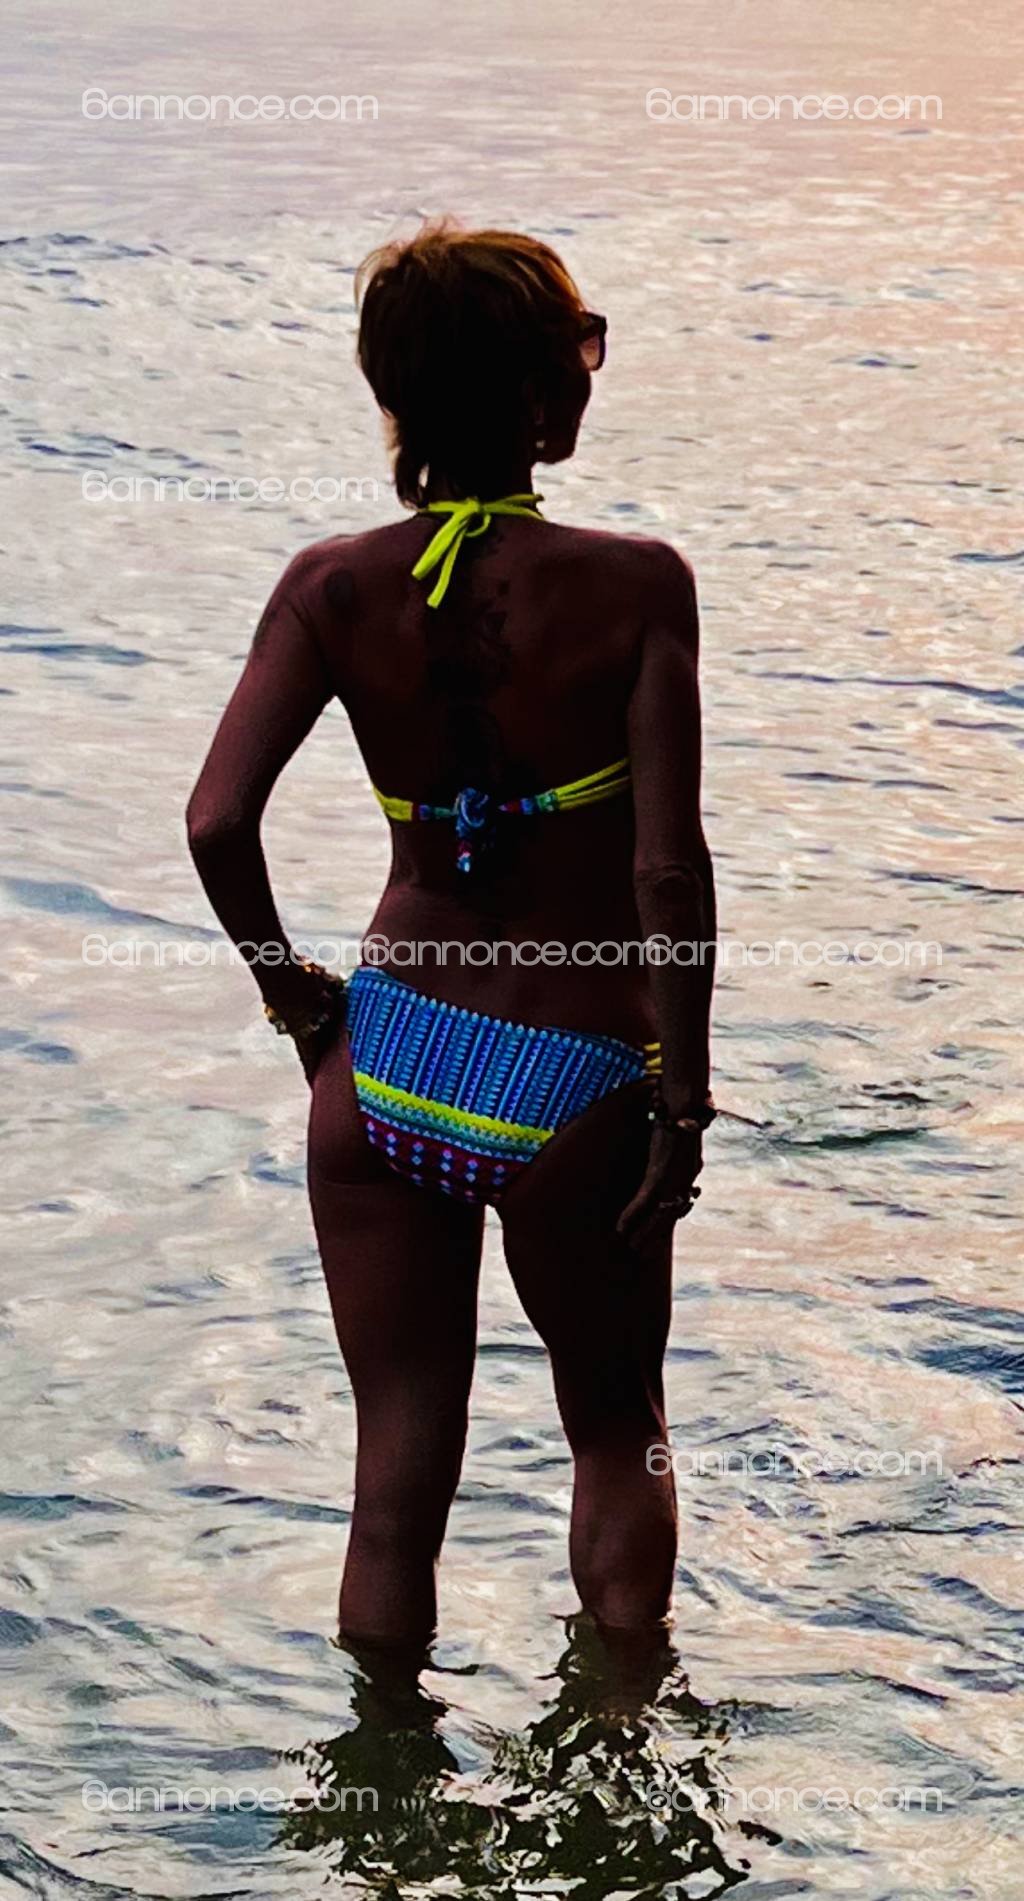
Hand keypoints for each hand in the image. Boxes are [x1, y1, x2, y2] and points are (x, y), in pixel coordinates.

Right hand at [616, 1123, 702, 1252]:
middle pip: (669, 1218)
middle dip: (656, 1237)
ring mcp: (673, 1179)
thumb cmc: (681, 1111)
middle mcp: (685, 1180)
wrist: (685, 1102)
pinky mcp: (659, 1174)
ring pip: (657, 1216)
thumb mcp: (681, 1134)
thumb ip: (676, 1146)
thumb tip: (671, 1146)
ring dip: (643, 1234)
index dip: (668, 1224)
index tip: (660, 1239)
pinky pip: (642, 1203)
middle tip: (643, 1255)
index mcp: (690, 1171)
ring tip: (632, 1248)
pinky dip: (631, 1217)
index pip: (680, 1206)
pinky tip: (620, 1229)